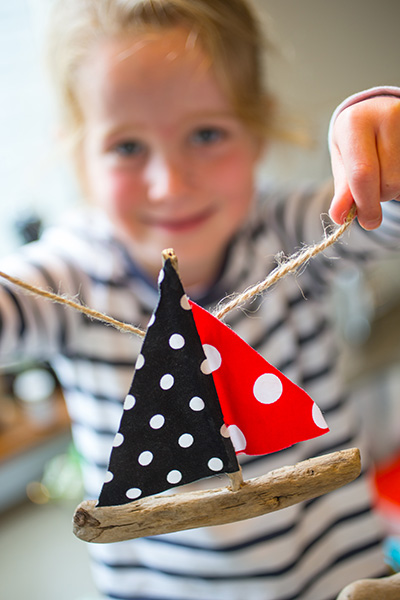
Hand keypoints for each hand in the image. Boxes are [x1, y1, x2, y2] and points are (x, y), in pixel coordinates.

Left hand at [329, 96, 399, 229]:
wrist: (377, 111)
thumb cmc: (356, 141)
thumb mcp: (343, 161)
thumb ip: (343, 190)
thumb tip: (339, 216)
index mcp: (356, 123)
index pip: (363, 173)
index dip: (366, 204)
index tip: (368, 222)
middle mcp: (387, 115)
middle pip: (388, 181)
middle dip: (379, 196)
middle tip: (372, 187)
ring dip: (394, 189)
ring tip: (385, 172)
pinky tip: (396, 168)